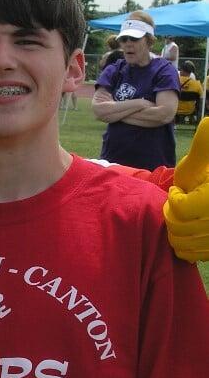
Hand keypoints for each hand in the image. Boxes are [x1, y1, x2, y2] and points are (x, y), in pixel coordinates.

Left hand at [164, 118, 208, 261]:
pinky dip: (184, 247)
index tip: (179, 191)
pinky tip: (186, 231)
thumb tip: (208, 121)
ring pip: (184, 246)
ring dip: (175, 233)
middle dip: (171, 216)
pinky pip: (194, 256)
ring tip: (179, 217)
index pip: (182, 208)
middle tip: (175, 205)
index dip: (174, 199)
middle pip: (179, 228)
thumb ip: (205, 144)